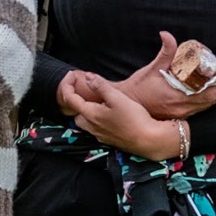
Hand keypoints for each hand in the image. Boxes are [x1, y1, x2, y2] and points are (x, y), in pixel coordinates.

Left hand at [57, 71, 176, 160]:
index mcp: (91, 115)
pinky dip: (97, 120)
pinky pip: (97, 129)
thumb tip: (88, 77)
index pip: (70, 99)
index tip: (71, 75)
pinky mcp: (110, 140)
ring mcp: (100, 136)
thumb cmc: (133, 118)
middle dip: (76, 101)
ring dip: (87, 111)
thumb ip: (101, 87)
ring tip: (98, 102)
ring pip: (86, 123)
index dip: (67, 85)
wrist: (148, 140)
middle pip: (77, 114)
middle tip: (83, 90)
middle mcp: (92, 127)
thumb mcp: (117, 97)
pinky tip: (110, 115)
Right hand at [113, 33, 215, 119]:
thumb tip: (167, 34)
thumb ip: (165, 52)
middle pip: (210, 101)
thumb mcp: (151, 68)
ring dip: (213, 96)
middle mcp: (182, 108)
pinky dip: (203, 101)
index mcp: (178, 97)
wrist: (127, 106)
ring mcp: (180, 114)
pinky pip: (196, 109)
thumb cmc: (138, 88)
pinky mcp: (177, 116)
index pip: (209, 94)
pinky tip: (203, 92)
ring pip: (204, 107)